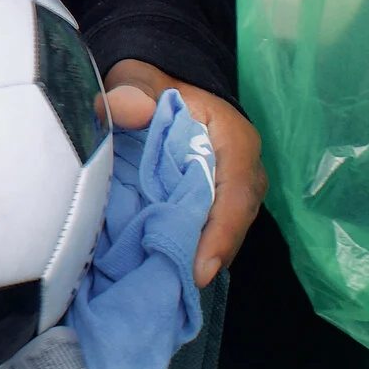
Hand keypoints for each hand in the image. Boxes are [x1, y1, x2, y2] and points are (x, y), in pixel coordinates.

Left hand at [103, 61, 263, 286]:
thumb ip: (130, 92)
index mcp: (233, 139)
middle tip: (175, 289)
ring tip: (166, 288)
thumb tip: (127, 110)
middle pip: (233, 221)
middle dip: (209, 256)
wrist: (161, 84)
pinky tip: (161, 271)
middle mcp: (242, 170)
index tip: (201, 269)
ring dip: (196, 257)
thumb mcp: (139, 78)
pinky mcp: (214, 203)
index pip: (236, 190)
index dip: (221, 231)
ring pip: (222, 232)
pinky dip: (187, 249)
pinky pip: (206, 230)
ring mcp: (231, 191)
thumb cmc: (155, 85)